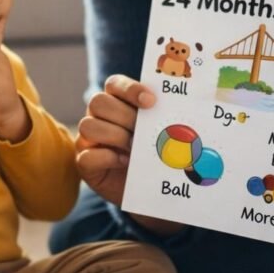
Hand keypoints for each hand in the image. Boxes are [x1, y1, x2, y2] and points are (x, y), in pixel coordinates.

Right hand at [76, 75, 155, 205]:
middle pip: (98, 101)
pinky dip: (107, 158)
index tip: (151, 102)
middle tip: (142, 130)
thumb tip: (188, 103)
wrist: (150, 188)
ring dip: (115, 136)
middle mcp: (98, 116)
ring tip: (134, 148)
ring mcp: (88, 139)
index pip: (114, 84)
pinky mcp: (85, 163)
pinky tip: (124, 161)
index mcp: (116, 101)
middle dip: (124, 115)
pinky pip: (86, 156)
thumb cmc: (156, 153)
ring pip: (88, 125)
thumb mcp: (163, 132)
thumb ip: (166, 116)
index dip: (130, 89)